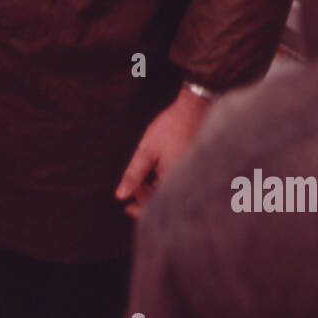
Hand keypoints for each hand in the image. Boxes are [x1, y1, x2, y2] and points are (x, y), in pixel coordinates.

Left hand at [115, 86, 210, 217]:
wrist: (195, 108)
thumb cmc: (171, 126)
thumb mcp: (146, 150)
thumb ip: (133, 174)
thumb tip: (120, 195)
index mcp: (174, 180)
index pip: (157, 206)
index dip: (141, 209)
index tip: (127, 206)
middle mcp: (188, 181)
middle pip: (167, 202)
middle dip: (148, 200)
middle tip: (134, 192)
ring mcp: (194, 175)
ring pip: (174, 193)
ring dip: (157, 191)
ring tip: (143, 183)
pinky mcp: (197, 168)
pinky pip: (182, 183)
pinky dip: (168, 183)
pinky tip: (158, 175)